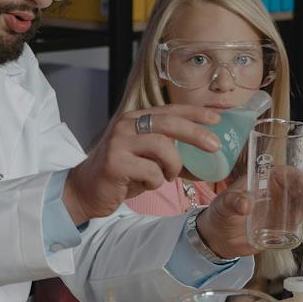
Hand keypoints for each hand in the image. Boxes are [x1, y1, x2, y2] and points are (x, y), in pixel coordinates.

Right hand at [62, 104, 221, 224]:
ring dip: (173, 166)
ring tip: (168, 176)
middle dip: (196, 133)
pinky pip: (151, 171)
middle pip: (169, 123)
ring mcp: (119, 142)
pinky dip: (155, 181)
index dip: (195, 113)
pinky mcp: (115, 162)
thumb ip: (170, 153)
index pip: (170, 110)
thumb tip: (205, 160)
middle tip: (214, 146)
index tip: (217, 118)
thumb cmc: (121, 174)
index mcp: (135, 120)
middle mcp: (126, 125)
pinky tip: (144, 184)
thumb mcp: (147, 158)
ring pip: (163, 147)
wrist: (85, 191)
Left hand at [194, 172, 302, 259]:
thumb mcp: (224, 206)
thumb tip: (245, 204)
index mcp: (266, 178)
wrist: (221, 237)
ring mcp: (286, 205)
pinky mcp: (289, 221)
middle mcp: (280, 189)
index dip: (301, 180)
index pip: (289, 173)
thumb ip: (232, 203)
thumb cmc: (221, 214)